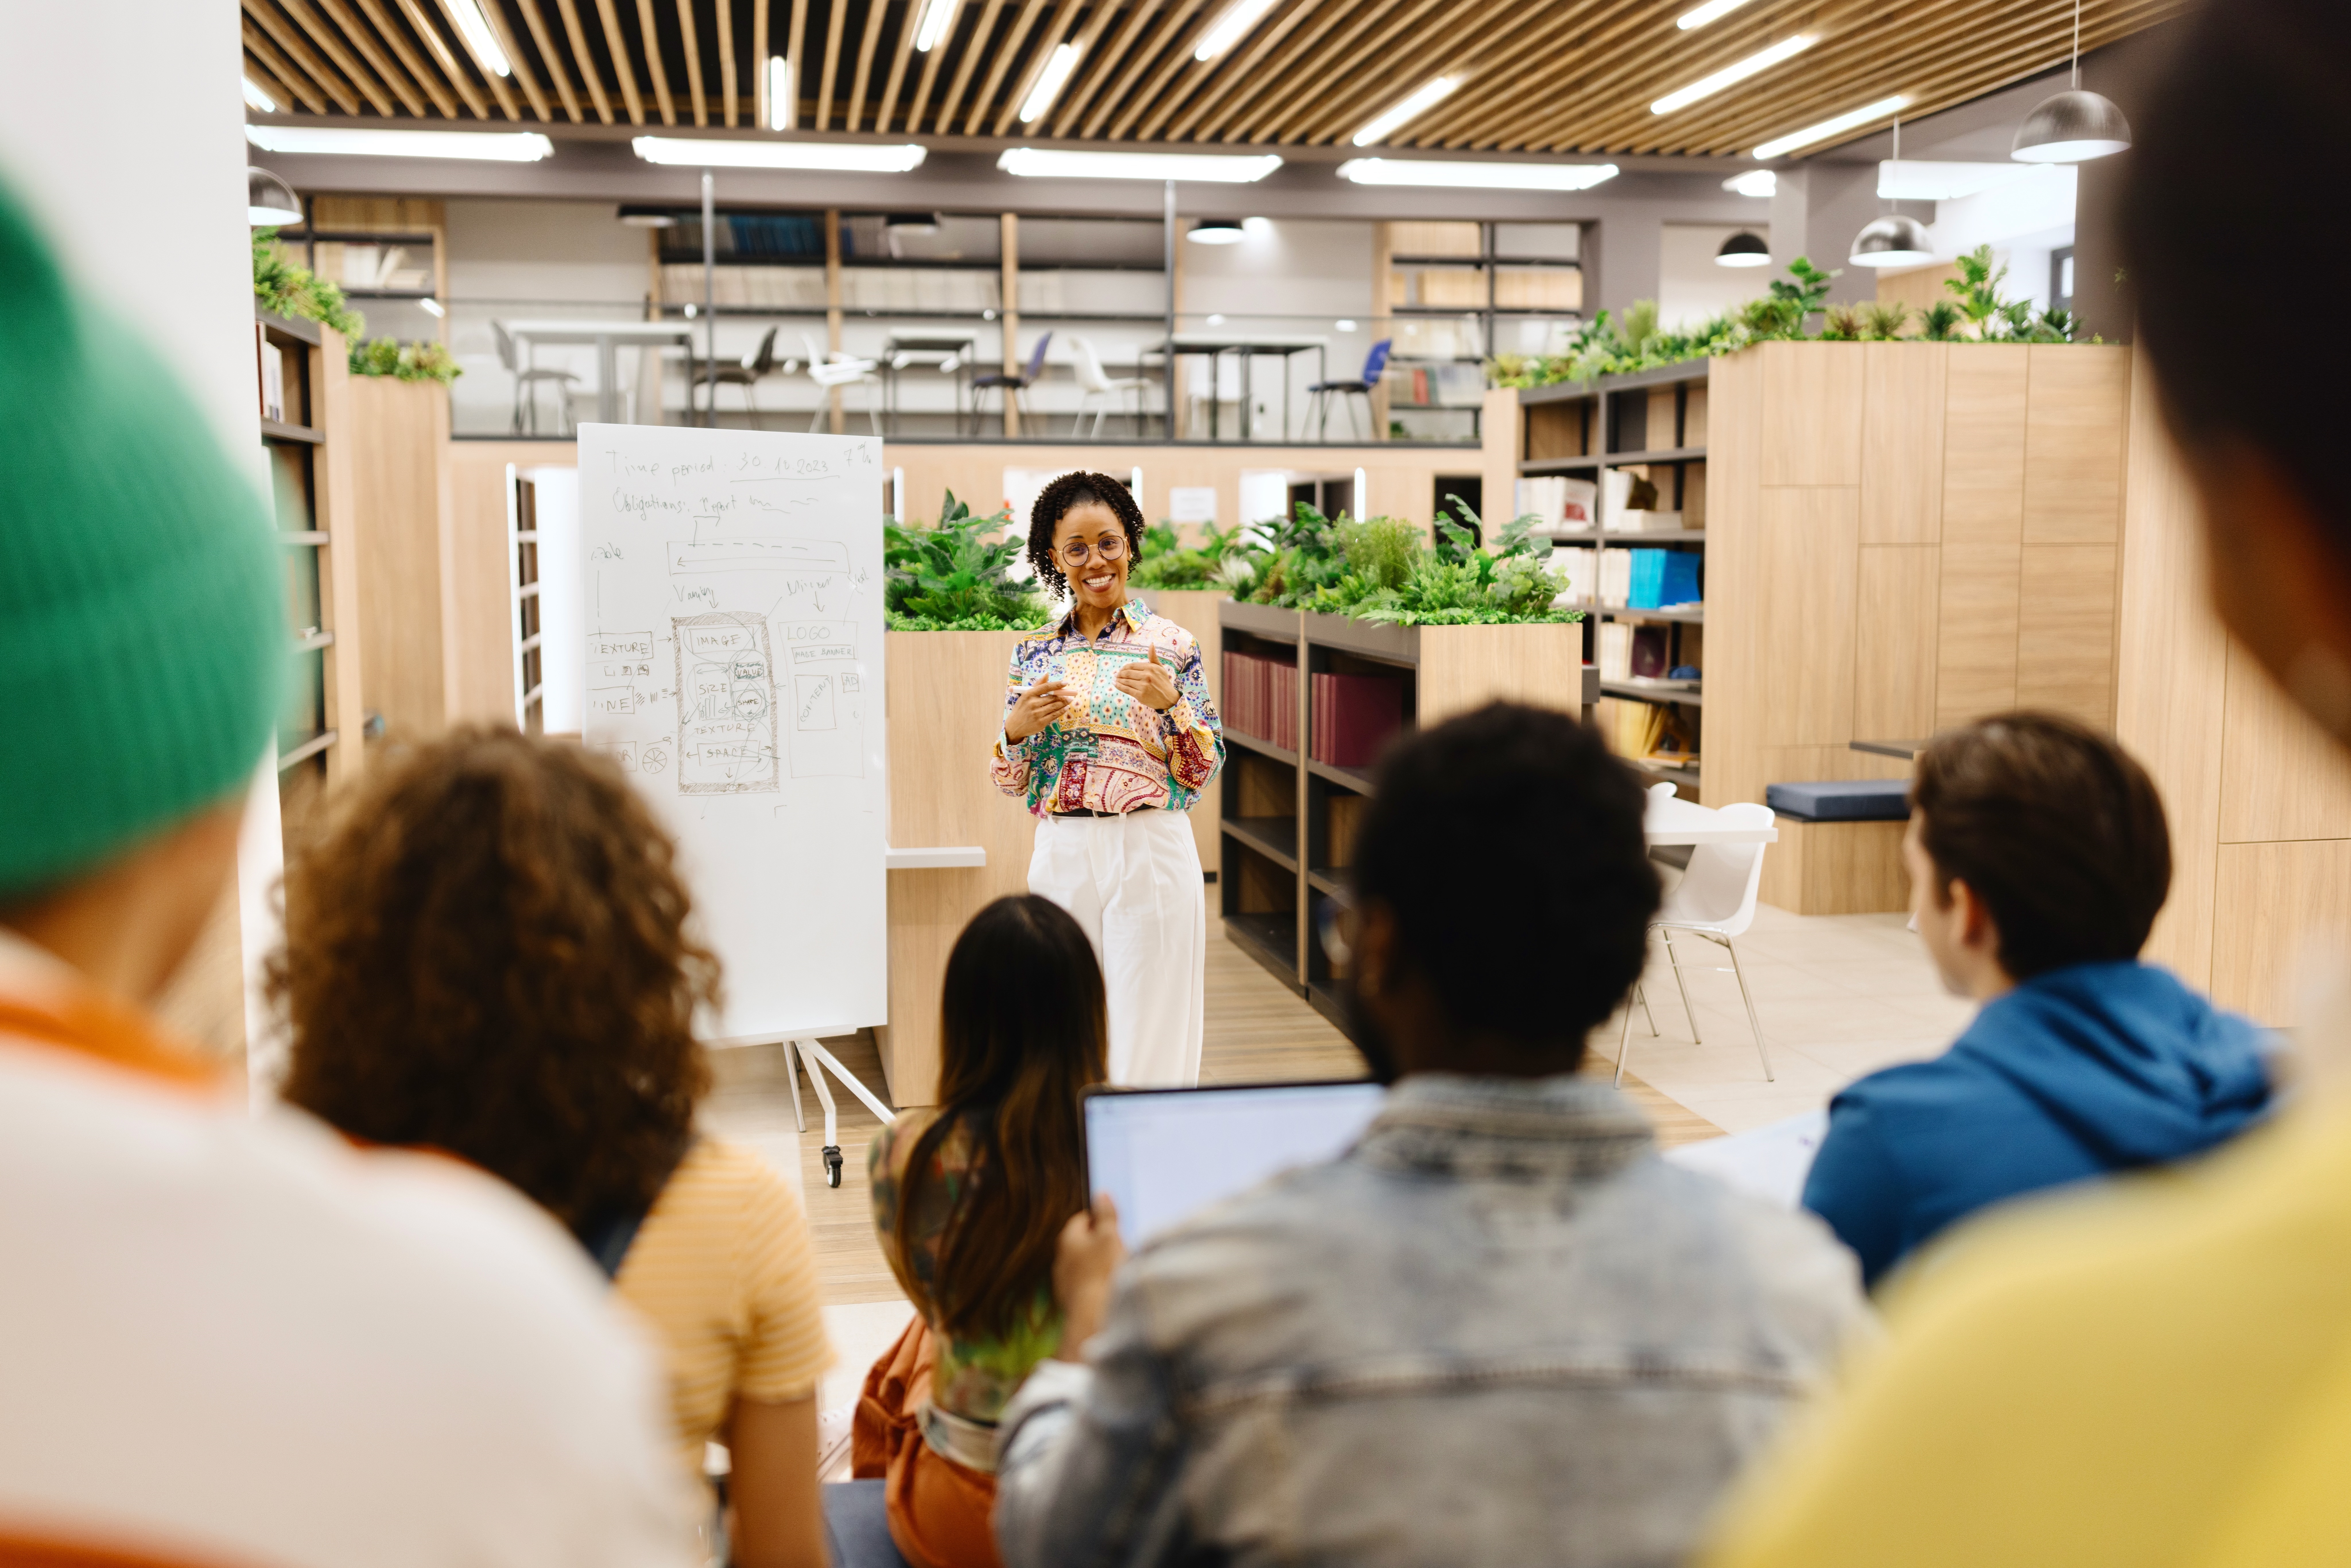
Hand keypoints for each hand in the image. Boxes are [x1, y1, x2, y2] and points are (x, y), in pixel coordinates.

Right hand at [1005, 676, 1072, 742]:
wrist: (1014, 726)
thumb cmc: (1022, 708)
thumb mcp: (1026, 695)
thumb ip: (1037, 685)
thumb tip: (1047, 674)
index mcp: (1028, 694)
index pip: (1045, 687)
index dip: (1056, 685)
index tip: (1065, 683)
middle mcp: (1032, 704)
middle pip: (1052, 697)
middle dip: (1062, 695)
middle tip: (1069, 693)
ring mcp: (1037, 714)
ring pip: (1054, 706)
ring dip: (1064, 702)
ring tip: (1069, 700)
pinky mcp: (1040, 723)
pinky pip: (1054, 715)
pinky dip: (1061, 711)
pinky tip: (1066, 708)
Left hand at [1052, 1193, 1126, 1359]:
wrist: (1094, 1315)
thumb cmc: (1103, 1270)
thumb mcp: (1110, 1235)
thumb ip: (1106, 1214)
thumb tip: (1101, 1193)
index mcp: (1068, 1239)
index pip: (1081, 1220)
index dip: (1098, 1219)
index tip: (1113, 1225)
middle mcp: (1061, 1259)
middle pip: (1081, 1243)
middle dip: (1098, 1242)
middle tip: (1118, 1247)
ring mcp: (1063, 1282)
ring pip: (1081, 1265)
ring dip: (1095, 1264)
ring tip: (1115, 1269)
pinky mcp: (1070, 1300)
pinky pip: (1083, 1285)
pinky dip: (1094, 1283)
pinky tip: (1108, 1288)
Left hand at [1113, 645, 1179, 711]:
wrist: (1169, 699)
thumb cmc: (1163, 682)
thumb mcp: (1160, 668)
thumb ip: (1153, 657)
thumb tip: (1151, 644)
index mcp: (1150, 667)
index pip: (1132, 666)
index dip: (1124, 667)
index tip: (1121, 669)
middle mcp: (1147, 676)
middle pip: (1128, 673)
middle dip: (1120, 674)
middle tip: (1116, 675)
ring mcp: (1143, 686)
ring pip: (1126, 681)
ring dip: (1118, 680)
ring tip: (1115, 679)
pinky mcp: (1140, 695)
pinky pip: (1126, 689)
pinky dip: (1119, 686)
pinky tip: (1115, 684)